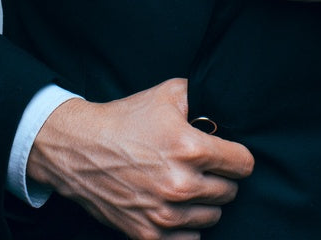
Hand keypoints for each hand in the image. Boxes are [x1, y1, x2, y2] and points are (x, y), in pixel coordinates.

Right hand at [26, 78, 254, 239]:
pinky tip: (175, 207)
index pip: (244, 164)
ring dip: (203, 203)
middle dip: (218, 178)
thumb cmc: (123, 120)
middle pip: (229, 192)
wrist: (77, 148)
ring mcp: (165, 213)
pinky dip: (186, 227)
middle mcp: (181, 184)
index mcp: (191, 149)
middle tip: (199, 168)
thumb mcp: (166, 95)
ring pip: (213, 216)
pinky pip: (190, 239)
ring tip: (185, 186)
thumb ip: (203, 97)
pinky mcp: (148, 234)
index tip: (225, 155)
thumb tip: (227, 108)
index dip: (235, 156)